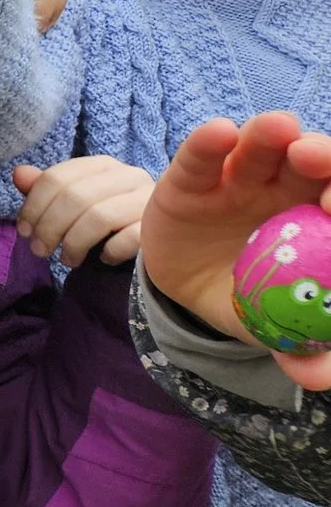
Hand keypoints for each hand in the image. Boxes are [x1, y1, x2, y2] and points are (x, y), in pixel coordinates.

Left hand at [12, 155, 151, 266]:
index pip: (57, 178)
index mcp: (102, 165)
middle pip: (74, 197)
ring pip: (98, 216)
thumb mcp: (74, 202)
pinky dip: (110, 252)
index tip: (24, 231)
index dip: (33, 206)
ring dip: (74, 243)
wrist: (161, 242)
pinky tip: (104, 259)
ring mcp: (149, 199)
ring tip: (67, 260)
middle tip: (39, 251)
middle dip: (49, 227)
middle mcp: (128, 175)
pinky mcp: (164, 227)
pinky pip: (130, 238)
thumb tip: (19, 174)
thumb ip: (46, 188)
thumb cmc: (109, 220)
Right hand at [140, 112, 330, 389]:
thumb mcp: (278, 328)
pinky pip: (202, 155)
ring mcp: (240, 178)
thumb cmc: (253, 299)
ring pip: (262, 146)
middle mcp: (289, 189)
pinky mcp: (192, 177)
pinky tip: (218, 134)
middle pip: (314, 161)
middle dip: (322, 154)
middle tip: (314, 159)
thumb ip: (303, 350)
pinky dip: (209, 142)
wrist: (188, 292)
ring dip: (270, 134)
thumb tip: (312, 376)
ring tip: (276, 130)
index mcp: (322, 221)